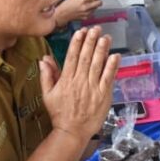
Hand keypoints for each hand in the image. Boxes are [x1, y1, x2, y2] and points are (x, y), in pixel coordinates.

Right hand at [40, 27, 120, 141]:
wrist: (72, 131)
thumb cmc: (59, 113)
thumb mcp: (47, 94)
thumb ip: (47, 75)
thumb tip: (43, 58)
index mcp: (66, 80)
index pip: (72, 57)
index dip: (77, 43)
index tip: (81, 31)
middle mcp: (79, 81)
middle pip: (86, 57)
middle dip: (91, 41)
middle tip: (95, 28)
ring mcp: (92, 88)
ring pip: (98, 65)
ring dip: (102, 49)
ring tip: (106, 37)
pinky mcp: (103, 95)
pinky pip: (108, 78)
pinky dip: (112, 66)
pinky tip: (115, 55)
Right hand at [55, 0, 102, 27]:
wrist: (62, 14)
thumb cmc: (66, 5)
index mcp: (83, 0)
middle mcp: (86, 7)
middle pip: (100, 3)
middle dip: (98, 0)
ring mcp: (87, 13)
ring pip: (96, 8)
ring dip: (94, 5)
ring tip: (88, 4)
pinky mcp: (86, 17)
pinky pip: (92, 12)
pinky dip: (90, 10)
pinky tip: (85, 9)